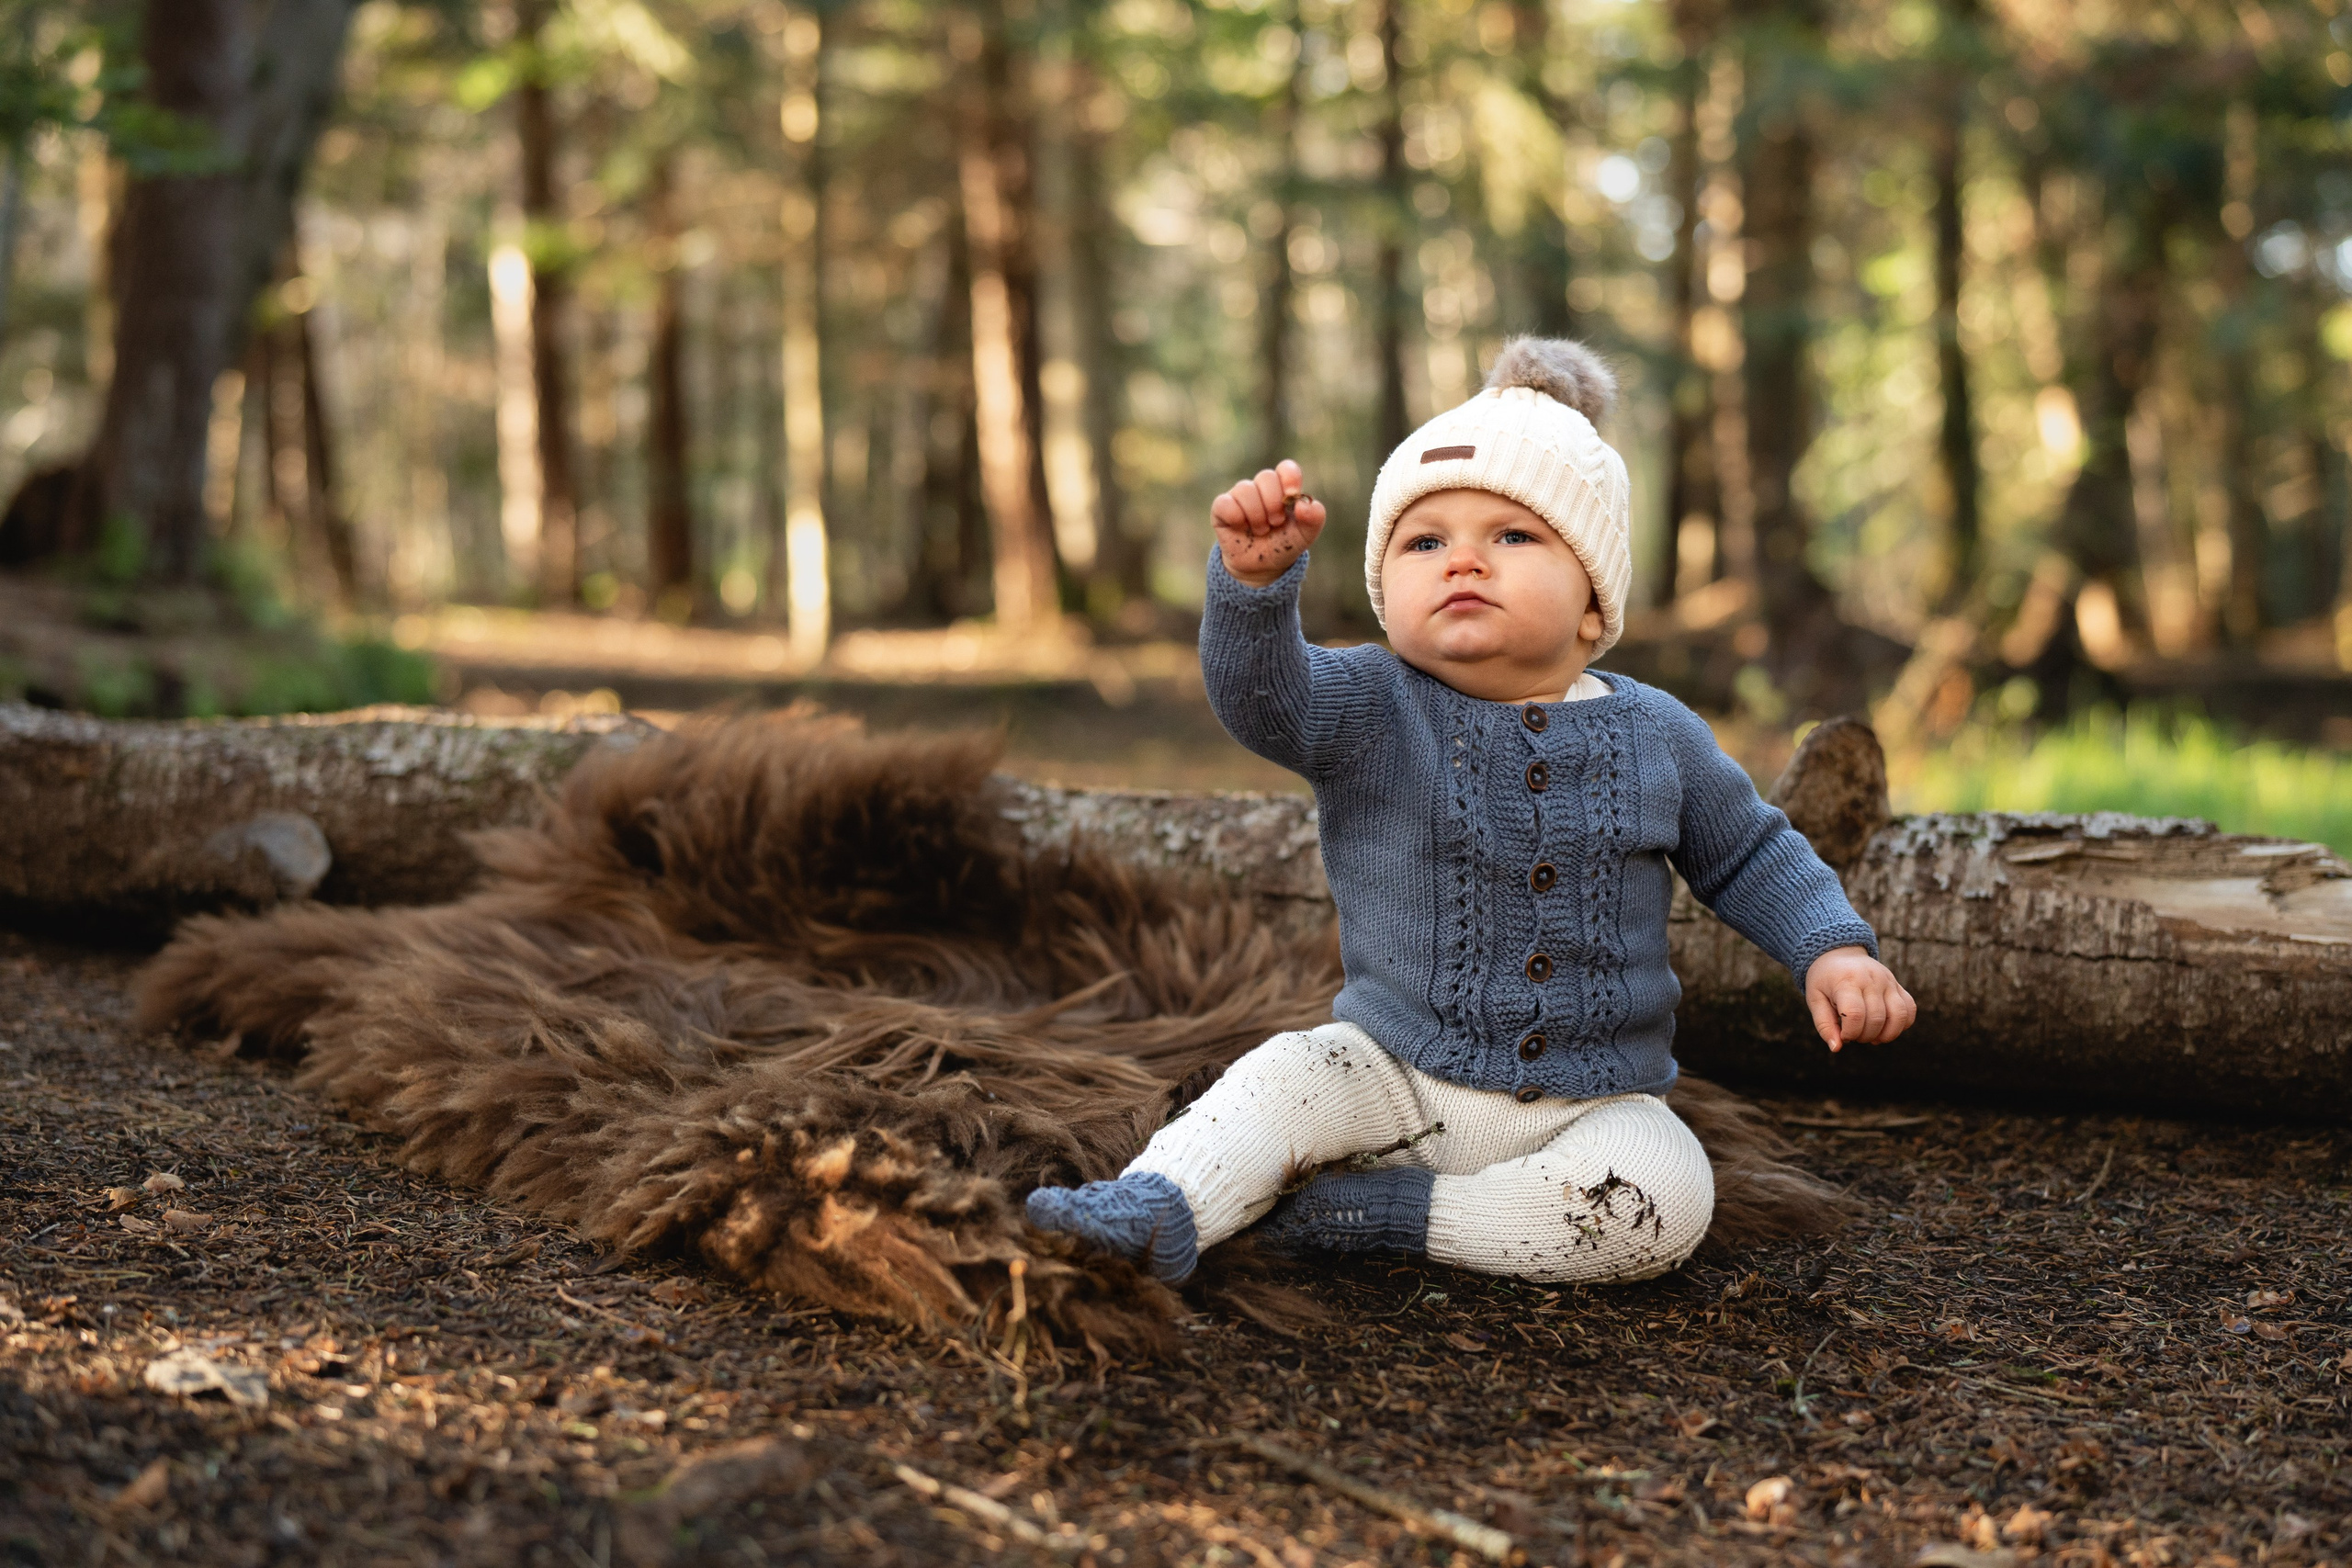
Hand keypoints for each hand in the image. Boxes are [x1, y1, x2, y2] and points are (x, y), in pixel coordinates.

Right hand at [1212, 459, 1325, 586]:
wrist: (1262, 568)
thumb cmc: (1283, 546)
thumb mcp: (1305, 535)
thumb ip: (1314, 518)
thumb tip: (1303, 505)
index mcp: (1283, 488)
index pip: (1286, 468)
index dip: (1289, 478)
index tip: (1291, 495)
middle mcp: (1260, 488)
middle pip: (1266, 476)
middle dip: (1273, 503)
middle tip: (1276, 523)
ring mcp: (1240, 496)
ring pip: (1245, 489)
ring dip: (1256, 515)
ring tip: (1261, 530)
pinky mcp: (1222, 508)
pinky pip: (1225, 502)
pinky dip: (1236, 517)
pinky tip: (1241, 528)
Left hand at [1804, 946, 1915, 1052]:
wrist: (1839, 953)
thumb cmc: (1825, 980)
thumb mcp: (1815, 999)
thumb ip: (1824, 1024)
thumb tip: (1837, 1048)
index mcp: (1847, 981)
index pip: (1855, 1014)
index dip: (1850, 1033)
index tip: (1843, 1034)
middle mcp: (1871, 979)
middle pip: (1877, 1018)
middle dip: (1865, 1036)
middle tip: (1854, 1035)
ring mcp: (1888, 981)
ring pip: (1899, 1015)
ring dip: (1887, 1034)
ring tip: (1872, 1036)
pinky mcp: (1898, 985)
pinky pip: (1910, 1009)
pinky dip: (1902, 1025)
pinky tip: (1885, 1027)